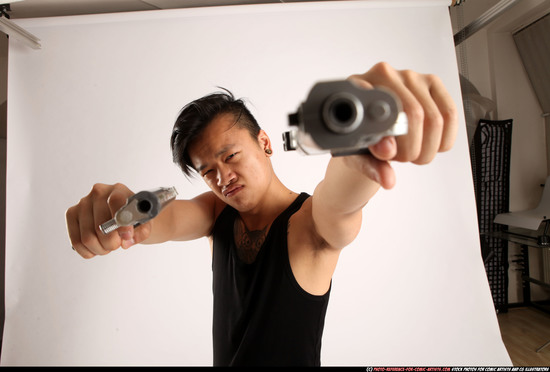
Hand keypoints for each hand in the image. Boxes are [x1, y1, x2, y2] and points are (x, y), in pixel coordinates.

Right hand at [65, 183, 151, 258]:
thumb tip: (126, 241)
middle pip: (100, 227)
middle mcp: (98, 192)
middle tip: (118, 244)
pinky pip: (76, 242)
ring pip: (87, 238)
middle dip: (112, 243)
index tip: (126, 237)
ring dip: (100, 249)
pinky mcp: (71, 214)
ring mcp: (82, 203)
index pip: (116, 202)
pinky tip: (96, 248)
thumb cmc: (134, 217)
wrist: (123, 215)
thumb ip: (142, 232)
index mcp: (118, 190)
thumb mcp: (145, 223)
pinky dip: (87, 251)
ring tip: (108, 246)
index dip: (121, 223)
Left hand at [347, 62, 457, 188]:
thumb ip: (368, 160)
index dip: (389, 133)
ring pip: (435, 119)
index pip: (379, 105)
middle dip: (411, 149)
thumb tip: (387, 151)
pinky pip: (450, 114)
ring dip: (427, 148)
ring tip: (412, 154)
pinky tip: (428, 145)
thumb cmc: (363, 138)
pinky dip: (443, 141)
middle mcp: (385, 75)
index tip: (388, 152)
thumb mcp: (358, 154)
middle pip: (414, 115)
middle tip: (401, 158)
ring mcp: (410, 77)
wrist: (373, 130)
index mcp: (359, 87)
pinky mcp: (432, 82)